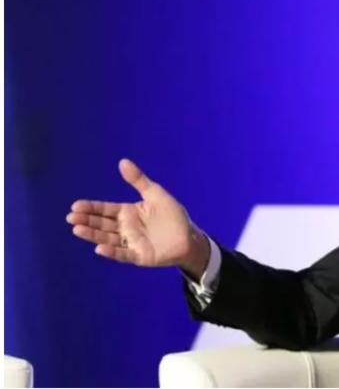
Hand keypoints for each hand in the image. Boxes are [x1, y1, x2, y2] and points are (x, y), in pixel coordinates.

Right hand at [66, 159, 208, 277]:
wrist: (190, 236)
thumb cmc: (172, 215)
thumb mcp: (156, 194)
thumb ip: (139, 180)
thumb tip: (122, 161)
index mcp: (128, 212)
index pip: (105, 209)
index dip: (91, 207)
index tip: (76, 205)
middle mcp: (126, 228)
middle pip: (102, 224)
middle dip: (87, 220)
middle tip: (71, 217)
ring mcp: (131, 243)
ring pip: (108, 238)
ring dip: (93, 235)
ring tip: (77, 229)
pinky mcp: (140, 256)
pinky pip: (123, 255)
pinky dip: (112, 252)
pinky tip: (99, 249)